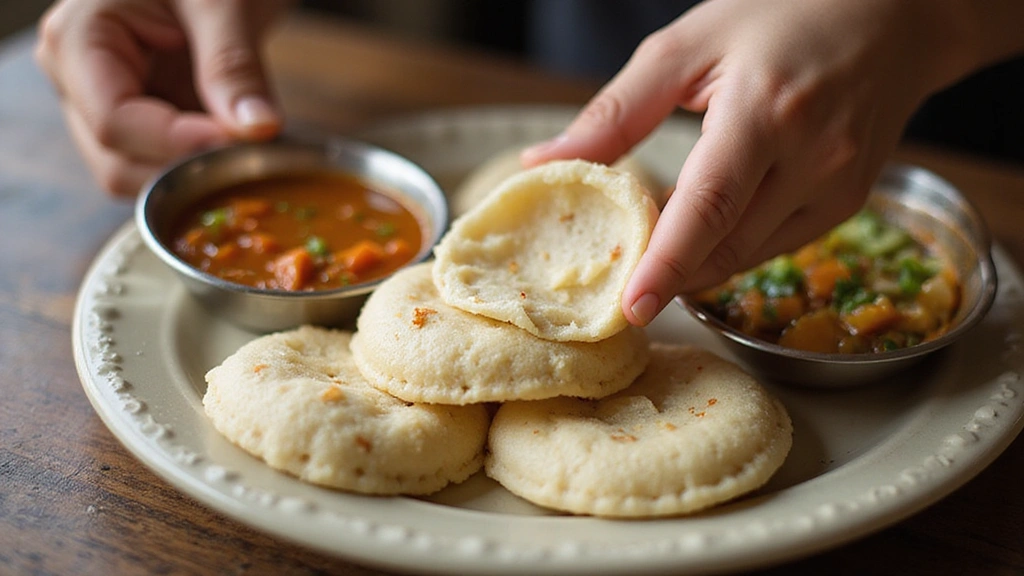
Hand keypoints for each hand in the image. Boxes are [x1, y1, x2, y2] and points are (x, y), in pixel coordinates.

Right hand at [35, 0, 291, 196]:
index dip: (177, 144)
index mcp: (78, 39)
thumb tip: (258, 128)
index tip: (237, 142)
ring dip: (194, 174)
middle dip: (185, 167)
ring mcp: (105, 104)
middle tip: (250, 148)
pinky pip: (163, 166)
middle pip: (118, 161)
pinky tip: (238, 147)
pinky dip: (202, 168)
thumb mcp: (224, 3)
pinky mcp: (141, 120)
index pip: (114, 121)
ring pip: (138, 175)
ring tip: (246, 143)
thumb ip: (234, 66)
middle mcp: (77, 79)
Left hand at [521, 0, 983, 325]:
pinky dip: (730, 245)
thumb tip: (545, 161)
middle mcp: (812, 157)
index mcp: (765, 111)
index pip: (708, 206)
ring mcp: (838, 186)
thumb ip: (616, 112)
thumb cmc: (780, 16)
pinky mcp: (849, 202)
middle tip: (618, 282)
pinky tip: (701, 228)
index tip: (630, 308)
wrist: (893, 16)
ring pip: (749, 253)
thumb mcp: (688, 45)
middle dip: (669, 272)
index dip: (666, 263)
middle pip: (726, 244)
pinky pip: (775, 244)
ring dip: (696, 260)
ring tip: (652, 247)